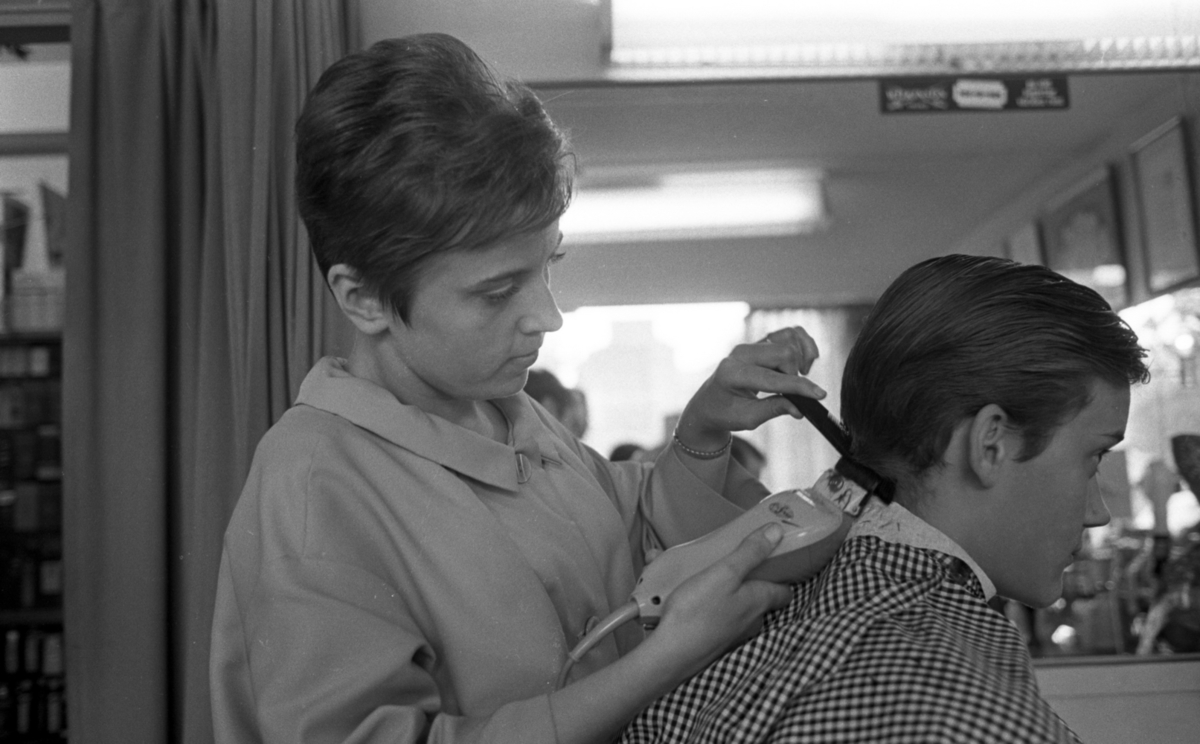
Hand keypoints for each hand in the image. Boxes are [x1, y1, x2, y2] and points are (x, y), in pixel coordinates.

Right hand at [649, 523, 792, 678]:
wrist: (668, 655)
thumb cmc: (698, 611)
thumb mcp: (725, 572)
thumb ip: (750, 552)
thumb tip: (776, 532)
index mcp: (759, 602)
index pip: (784, 591)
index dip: (780, 574)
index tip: (771, 558)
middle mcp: (749, 621)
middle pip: (754, 596)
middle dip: (740, 577)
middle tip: (724, 560)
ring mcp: (729, 634)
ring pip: (728, 604)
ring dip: (712, 587)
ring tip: (689, 572)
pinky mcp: (709, 641)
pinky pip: (708, 615)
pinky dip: (697, 603)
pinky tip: (675, 593)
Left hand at [675, 326, 825, 450]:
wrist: (710, 402)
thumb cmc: (726, 413)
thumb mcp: (747, 418)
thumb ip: (773, 410)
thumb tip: (800, 408)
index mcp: (732, 373)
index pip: (771, 377)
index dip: (798, 386)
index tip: (820, 395)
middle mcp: (740, 353)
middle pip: (784, 352)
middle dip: (796, 373)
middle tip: (795, 391)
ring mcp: (750, 344)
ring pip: (789, 339)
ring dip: (801, 357)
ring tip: (798, 376)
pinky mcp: (760, 342)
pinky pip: (789, 333)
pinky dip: (803, 344)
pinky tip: (803, 363)